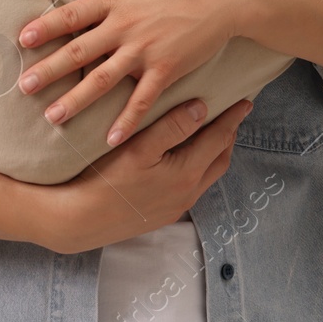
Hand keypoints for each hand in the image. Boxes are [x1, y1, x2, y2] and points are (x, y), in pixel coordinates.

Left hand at [16, 0, 248, 145]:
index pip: (73, 14)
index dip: (46, 27)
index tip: (23, 39)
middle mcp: (124, 26)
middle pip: (79, 51)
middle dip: (49, 71)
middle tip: (23, 87)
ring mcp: (145, 50)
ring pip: (102, 80)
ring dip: (76, 101)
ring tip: (53, 117)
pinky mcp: (166, 69)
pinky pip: (142, 100)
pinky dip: (126, 121)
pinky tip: (111, 139)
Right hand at [44, 96, 251, 253]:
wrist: (77, 221)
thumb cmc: (104, 181)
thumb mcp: (138, 148)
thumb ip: (172, 127)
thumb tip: (202, 108)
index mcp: (186, 174)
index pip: (219, 139)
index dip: (232, 118)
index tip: (245, 100)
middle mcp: (187, 194)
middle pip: (219, 159)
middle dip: (228, 135)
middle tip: (232, 114)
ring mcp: (175, 208)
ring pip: (206, 175)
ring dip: (213, 153)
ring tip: (211, 133)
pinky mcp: (162, 215)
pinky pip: (191, 187)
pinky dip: (197, 167)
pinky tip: (184, 159)